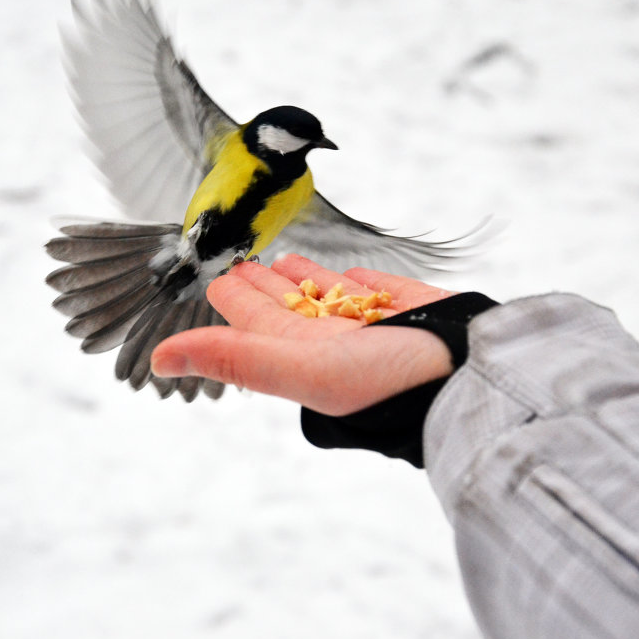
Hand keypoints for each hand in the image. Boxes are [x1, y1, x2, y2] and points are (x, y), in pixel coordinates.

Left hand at [151, 254, 457, 414]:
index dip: (230, 298)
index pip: (254, 321)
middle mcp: (331, 341)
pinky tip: (341, 271)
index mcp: (301, 355)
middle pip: (283, 305)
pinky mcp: (407, 306)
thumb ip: (236, 358)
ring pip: (323, 294)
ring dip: (299, 276)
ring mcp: (370, 324)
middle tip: (238, 257)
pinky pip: (368, 289)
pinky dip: (348, 278)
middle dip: (258, 283)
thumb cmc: (393, 381)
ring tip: (279, 258)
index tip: (211, 276)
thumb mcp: (304, 369)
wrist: (477, 376)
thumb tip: (160, 360)